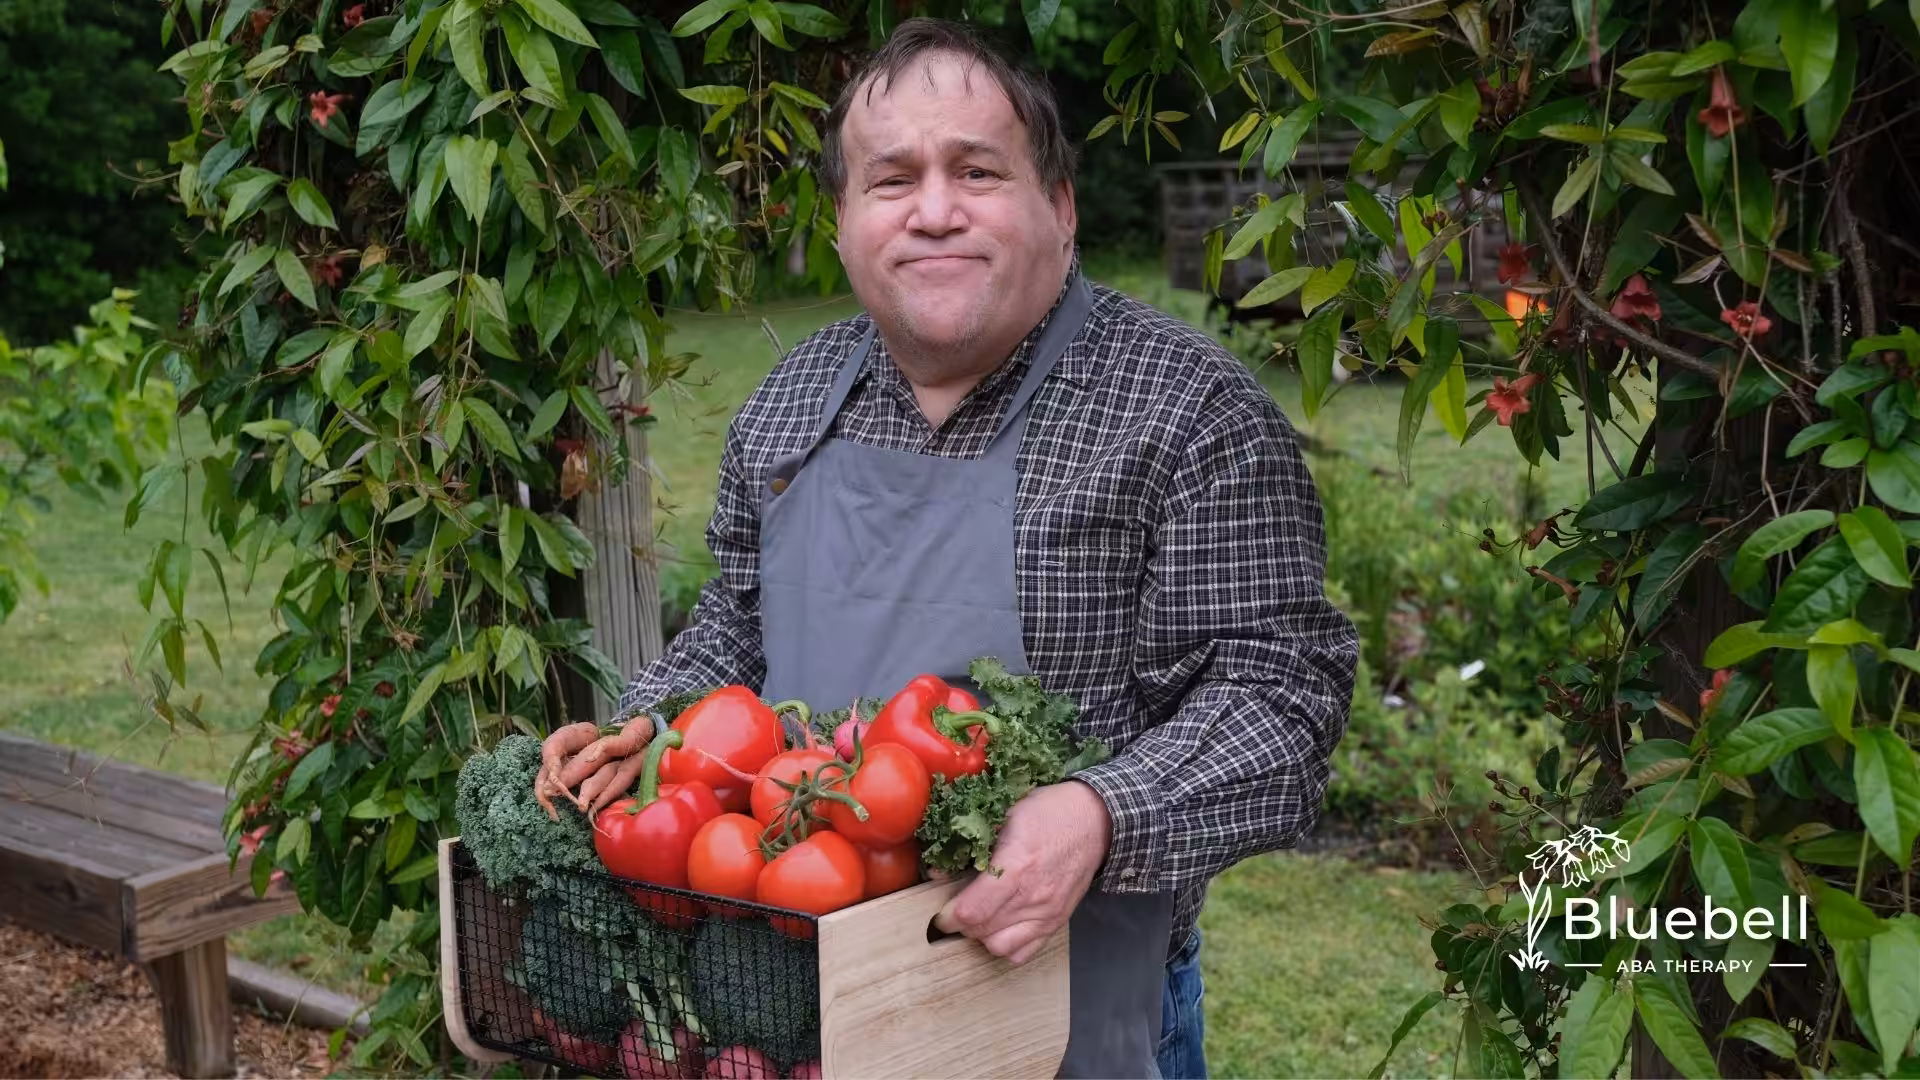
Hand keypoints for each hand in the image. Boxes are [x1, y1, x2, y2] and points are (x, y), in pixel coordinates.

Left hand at [932, 780, 1110, 965]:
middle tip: (957, 908)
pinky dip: (1008, 946)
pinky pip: (1025, 952)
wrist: (1095, 821)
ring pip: (1000, 947)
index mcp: (1016, 866)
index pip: (971, 912)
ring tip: (981, 916)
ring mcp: (1047, 913)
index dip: (948, 916)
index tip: (941, 910)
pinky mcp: (1057, 921)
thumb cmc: (1048, 812)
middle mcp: (1033, 896)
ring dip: (983, 936)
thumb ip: (969, 845)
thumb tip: (935, 871)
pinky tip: (1002, 926)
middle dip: (961, 924)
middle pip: (981, 932)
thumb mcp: (1004, 815)